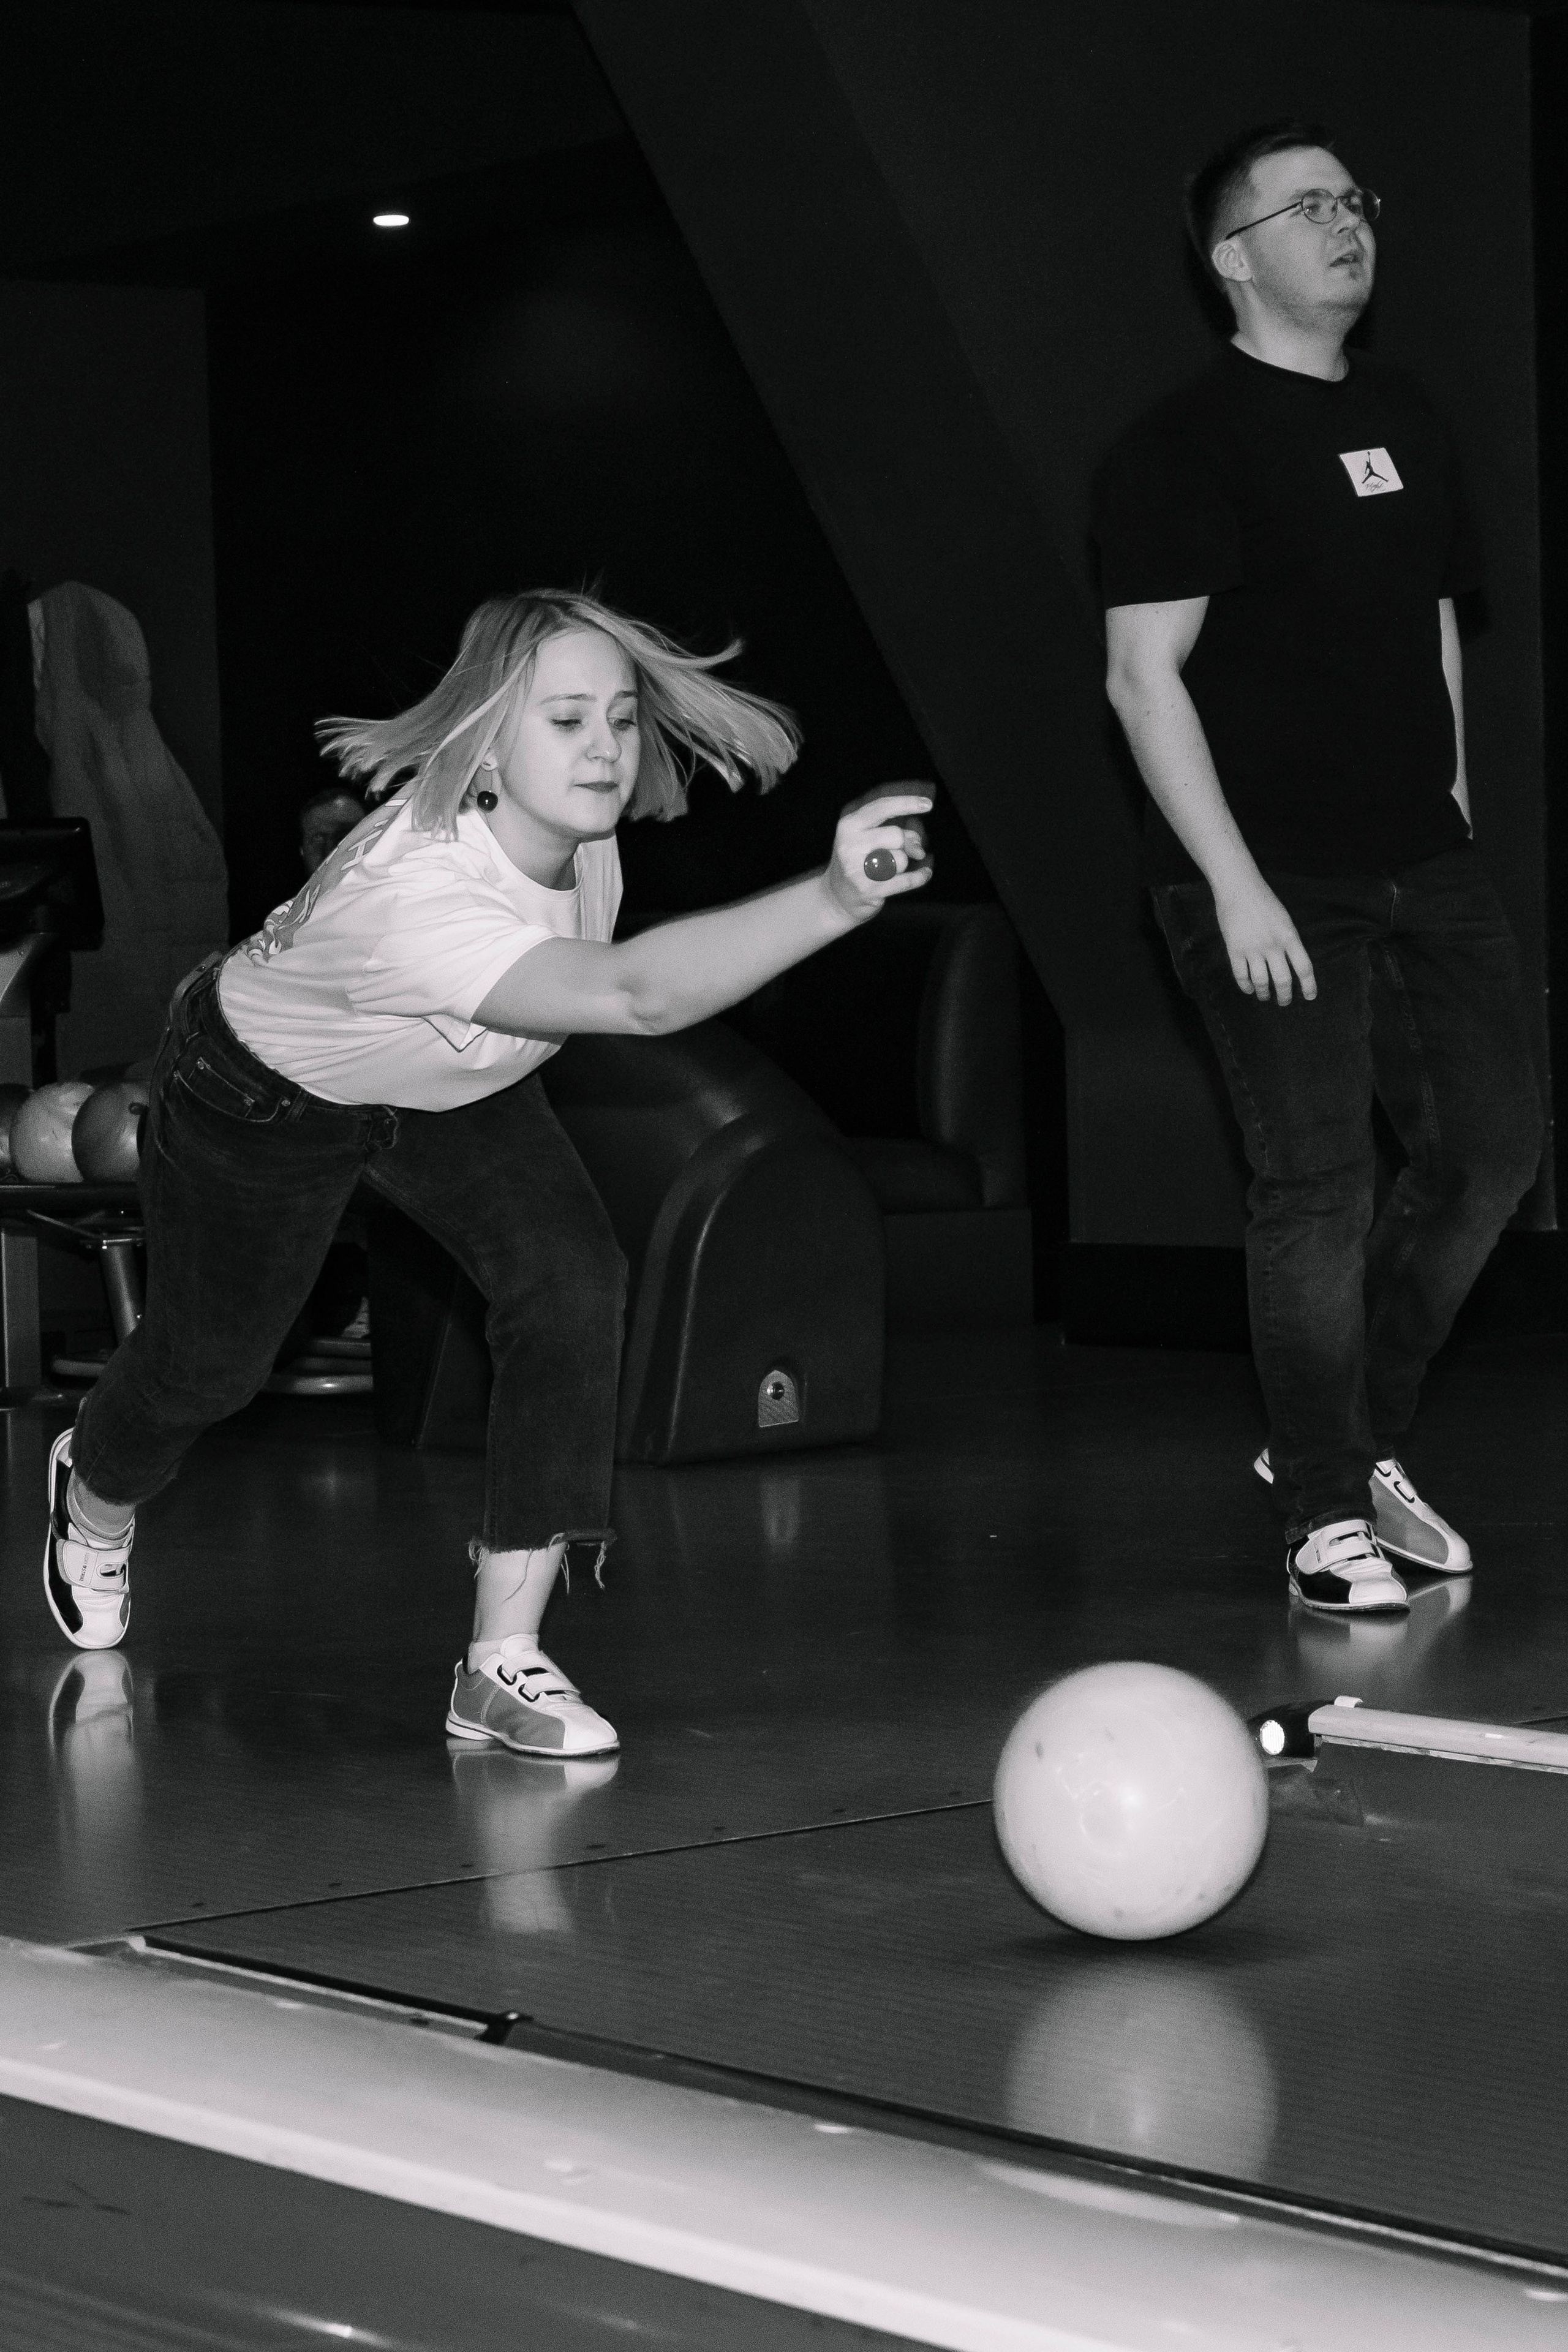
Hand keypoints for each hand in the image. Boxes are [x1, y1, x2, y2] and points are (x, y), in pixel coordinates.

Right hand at [824, 785, 934, 919]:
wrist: (835, 897)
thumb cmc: (856, 863)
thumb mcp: (867, 839)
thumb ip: (894, 832)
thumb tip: (917, 846)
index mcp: (848, 826)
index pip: (882, 808)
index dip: (907, 803)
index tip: (927, 804)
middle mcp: (850, 846)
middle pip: (897, 836)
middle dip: (905, 843)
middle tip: (900, 850)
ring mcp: (857, 870)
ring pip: (901, 859)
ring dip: (902, 864)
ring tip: (887, 870)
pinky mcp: (868, 890)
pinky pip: (905, 881)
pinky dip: (919, 877)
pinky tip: (925, 874)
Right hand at [1212, 874, 1315, 1005]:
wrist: (1238, 887)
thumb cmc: (1263, 900)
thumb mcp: (1284, 919)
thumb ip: (1288, 941)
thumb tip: (1291, 963)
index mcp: (1289, 936)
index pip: (1304, 967)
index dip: (1309, 985)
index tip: (1310, 997)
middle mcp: (1273, 945)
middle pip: (1283, 980)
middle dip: (1285, 996)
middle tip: (1284, 1002)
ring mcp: (1252, 948)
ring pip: (1261, 981)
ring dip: (1264, 993)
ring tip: (1265, 997)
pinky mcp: (1234, 949)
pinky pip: (1241, 975)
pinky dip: (1246, 986)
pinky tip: (1249, 989)